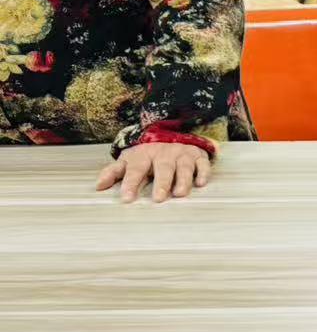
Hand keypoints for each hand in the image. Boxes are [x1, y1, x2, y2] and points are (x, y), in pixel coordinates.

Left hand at [96, 142, 211, 203]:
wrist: (172, 132)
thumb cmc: (148, 153)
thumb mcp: (129, 159)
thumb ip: (114, 172)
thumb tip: (98, 186)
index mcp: (144, 155)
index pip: (136, 169)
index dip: (131, 183)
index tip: (126, 198)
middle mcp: (164, 153)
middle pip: (163, 168)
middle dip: (161, 183)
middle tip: (158, 199)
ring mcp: (182, 154)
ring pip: (183, 166)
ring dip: (182, 180)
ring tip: (180, 194)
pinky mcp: (198, 155)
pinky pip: (202, 163)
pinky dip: (203, 172)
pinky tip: (201, 183)